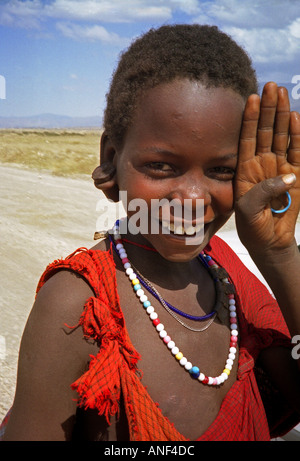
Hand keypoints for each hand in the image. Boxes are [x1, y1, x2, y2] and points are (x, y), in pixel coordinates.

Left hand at [234, 82, 299, 255]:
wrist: (269, 241)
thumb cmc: (252, 226)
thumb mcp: (248, 209)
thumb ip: (264, 191)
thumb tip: (287, 176)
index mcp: (245, 168)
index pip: (246, 138)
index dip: (248, 118)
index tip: (250, 98)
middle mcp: (262, 163)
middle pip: (265, 130)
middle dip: (267, 108)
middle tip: (269, 85)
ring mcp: (280, 166)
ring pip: (281, 136)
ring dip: (281, 115)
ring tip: (281, 93)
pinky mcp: (297, 174)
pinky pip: (297, 151)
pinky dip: (297, 135)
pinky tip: (294, 117)